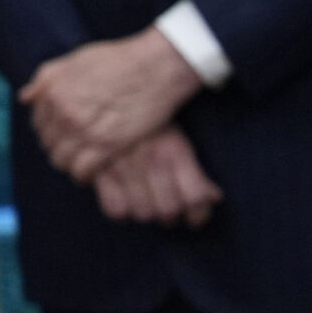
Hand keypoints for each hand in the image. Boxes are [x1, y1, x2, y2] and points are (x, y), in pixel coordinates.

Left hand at [22, 28, 203, 183]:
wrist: (156, 67)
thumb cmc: (120, 59)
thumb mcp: (75, 59)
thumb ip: (46, 78)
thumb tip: (25, 97)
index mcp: (54, 93)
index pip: (39, 123)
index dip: (49, 131)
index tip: (62, 135)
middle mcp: (64, 113)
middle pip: (49, 144)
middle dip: (59, 149)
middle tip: (74, 151)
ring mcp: (84, 131)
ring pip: (62, 160)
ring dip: (69, 164)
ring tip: (81, 163)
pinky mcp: (107, 145)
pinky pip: (83, 170)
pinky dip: (83, 174)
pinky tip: (91, 173)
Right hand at [92, 127, 222, 227]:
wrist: (106, 96)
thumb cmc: (149, 120)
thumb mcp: (177, 137)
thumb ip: (195, 171)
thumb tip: (214, 197)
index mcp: (175, 150)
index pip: (194, 198)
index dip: (199, 213)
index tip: (196, 216)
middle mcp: (151, 161)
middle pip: (169, 211)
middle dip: (172, 215)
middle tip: (169, 209)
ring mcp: (123, 166)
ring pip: (143, 214)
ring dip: (149, 213)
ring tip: (148, 203)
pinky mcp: (98, 170)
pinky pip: (115, 209)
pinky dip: (122, 211)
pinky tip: (125, 200)